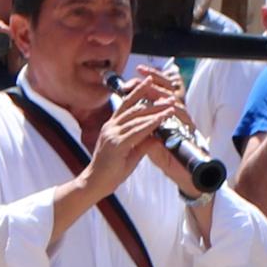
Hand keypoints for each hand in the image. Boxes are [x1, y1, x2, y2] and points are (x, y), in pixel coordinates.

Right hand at [86, 70, 183, 195]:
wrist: (96, 183)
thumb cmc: (112, 170)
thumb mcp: (131, 153)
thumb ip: (143, 142)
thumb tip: (157, 136)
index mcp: (112, 126)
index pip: (126, 104)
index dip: (138, 92)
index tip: (151, 83)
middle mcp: (110, 127)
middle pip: (133, 108)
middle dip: (153, 100)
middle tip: (169, 96)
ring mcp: (112, 134)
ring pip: (136, 118)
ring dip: (156, 111)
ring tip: (171, 106)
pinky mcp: (116, 144)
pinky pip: (136, 131)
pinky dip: (150, 124)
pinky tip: (161, 120)